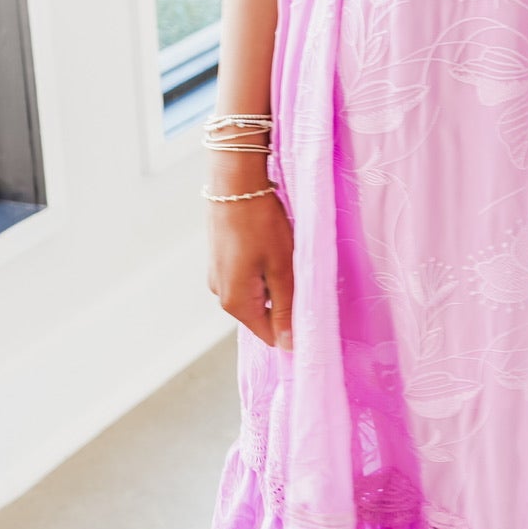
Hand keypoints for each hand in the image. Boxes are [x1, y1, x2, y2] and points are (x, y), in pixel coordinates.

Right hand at [206, 153, 294, 348]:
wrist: (234, 183)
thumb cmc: (261, 224)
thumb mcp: (282, 269)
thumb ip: (285, 309)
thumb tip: (288, 346)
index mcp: (236, 302)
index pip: (269, 335)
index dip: (292, 329)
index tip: (310, 309)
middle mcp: (221, 294)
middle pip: (261, 314)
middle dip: (283, 301)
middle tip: (299, 273)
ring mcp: (217, 276)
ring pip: (255, 293)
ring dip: (273, 282)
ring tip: (283, 256)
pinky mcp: (219, 260)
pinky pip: (245, 277)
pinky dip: (261, 268)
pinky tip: (269, 247)